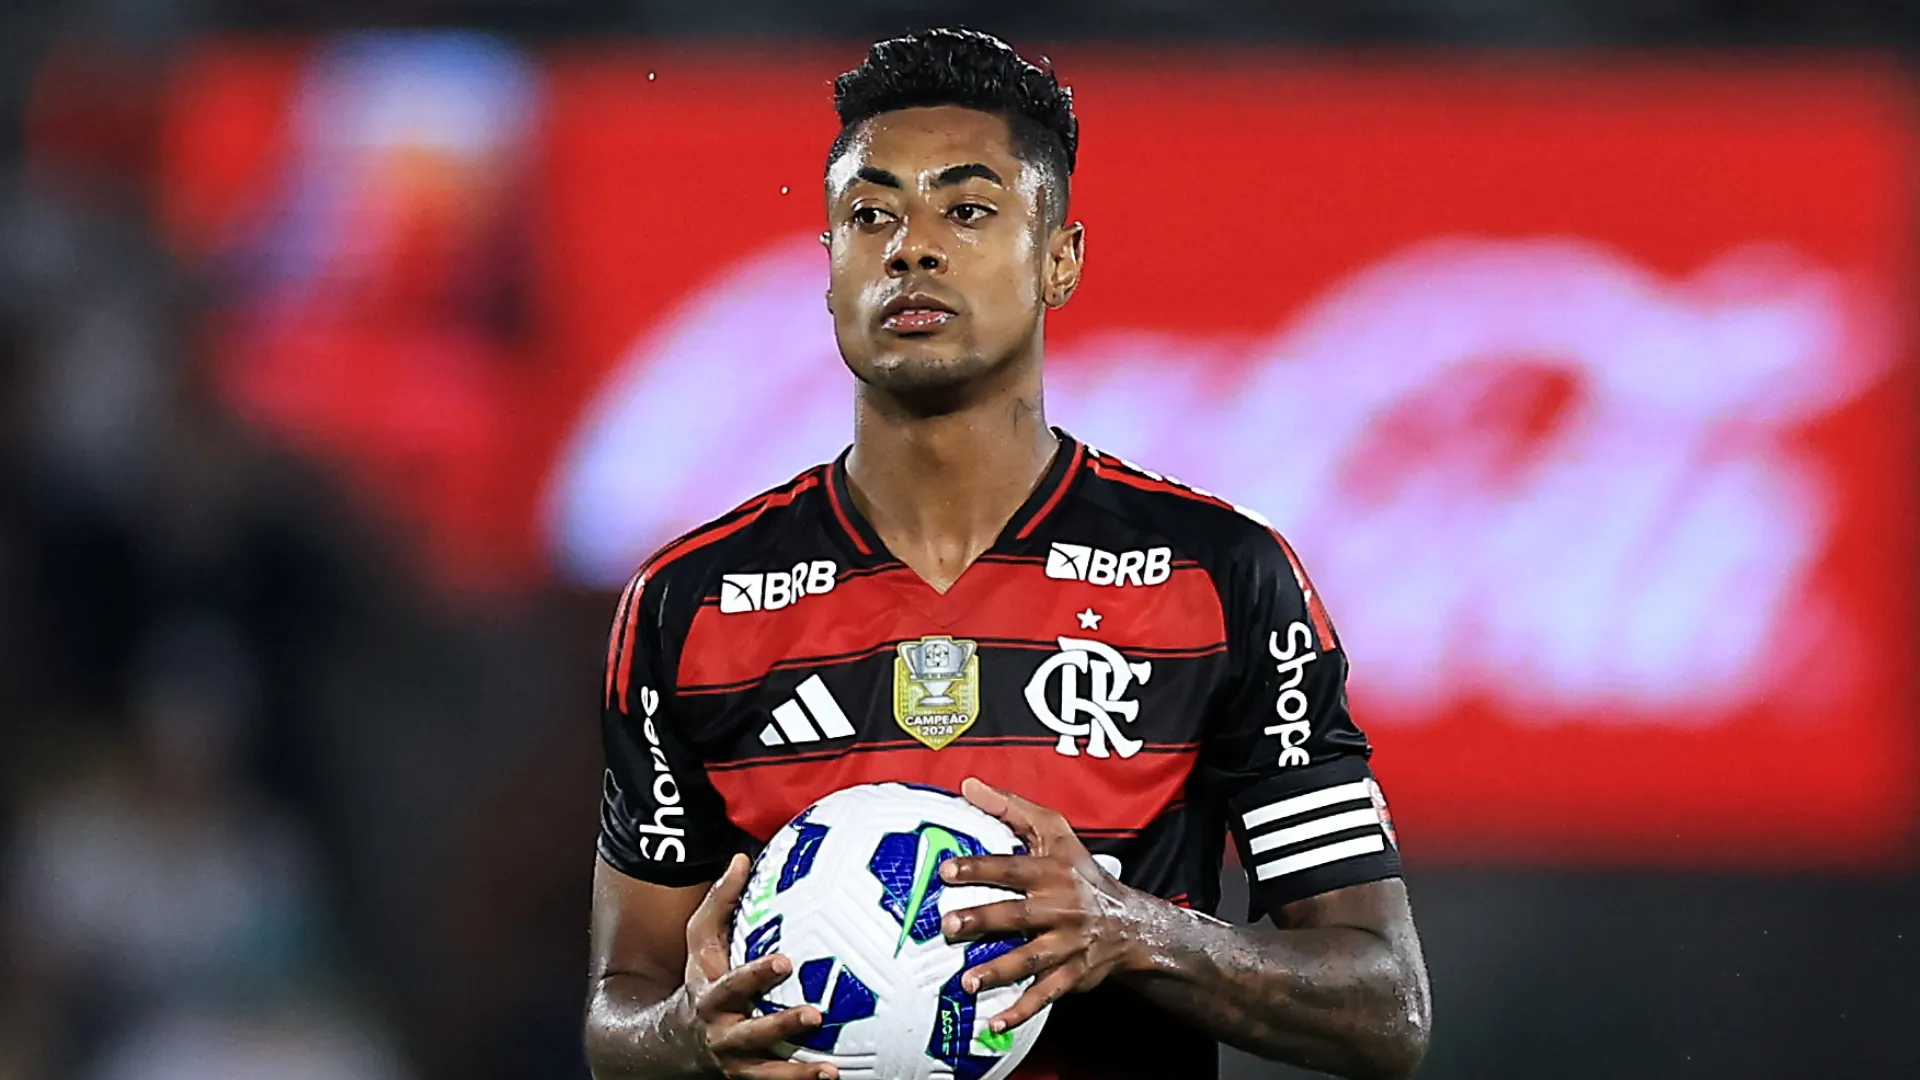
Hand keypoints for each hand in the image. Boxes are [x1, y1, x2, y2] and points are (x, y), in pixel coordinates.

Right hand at [680, 854, 837, 1079]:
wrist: (673, 1038)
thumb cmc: (700, 978)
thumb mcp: (700, 941)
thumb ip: (720, 901)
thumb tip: (742, 859)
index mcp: (712, 996)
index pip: (734, 983)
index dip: (757, 974)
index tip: (786, 961)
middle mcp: (722, 1033)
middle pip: (751, 1033)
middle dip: (781, 1025)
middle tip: (816, 1015)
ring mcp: (736, 1061)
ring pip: (765, 1071)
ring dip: (796, 1073)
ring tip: (829, 1071)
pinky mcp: (749, 1078)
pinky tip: (833, 1078)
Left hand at [939, 778, 1149, 1032]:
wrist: (1128, 921)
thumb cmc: (1080, 872)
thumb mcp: (1054, 831)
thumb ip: (1010, 808)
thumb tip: (968, 786)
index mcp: (1052, 872)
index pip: (1012, 868)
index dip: (980, 868)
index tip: (947, 870)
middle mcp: (1061, 908)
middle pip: (1018, 914)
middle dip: (984, 920)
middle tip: (949, 925)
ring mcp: (1067, 944)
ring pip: (1031, 959)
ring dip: (999, 971)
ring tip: (968, 980)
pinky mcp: (1072, 974)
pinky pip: (1046, 995)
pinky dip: (1022, 1011)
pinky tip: (995, 1023)